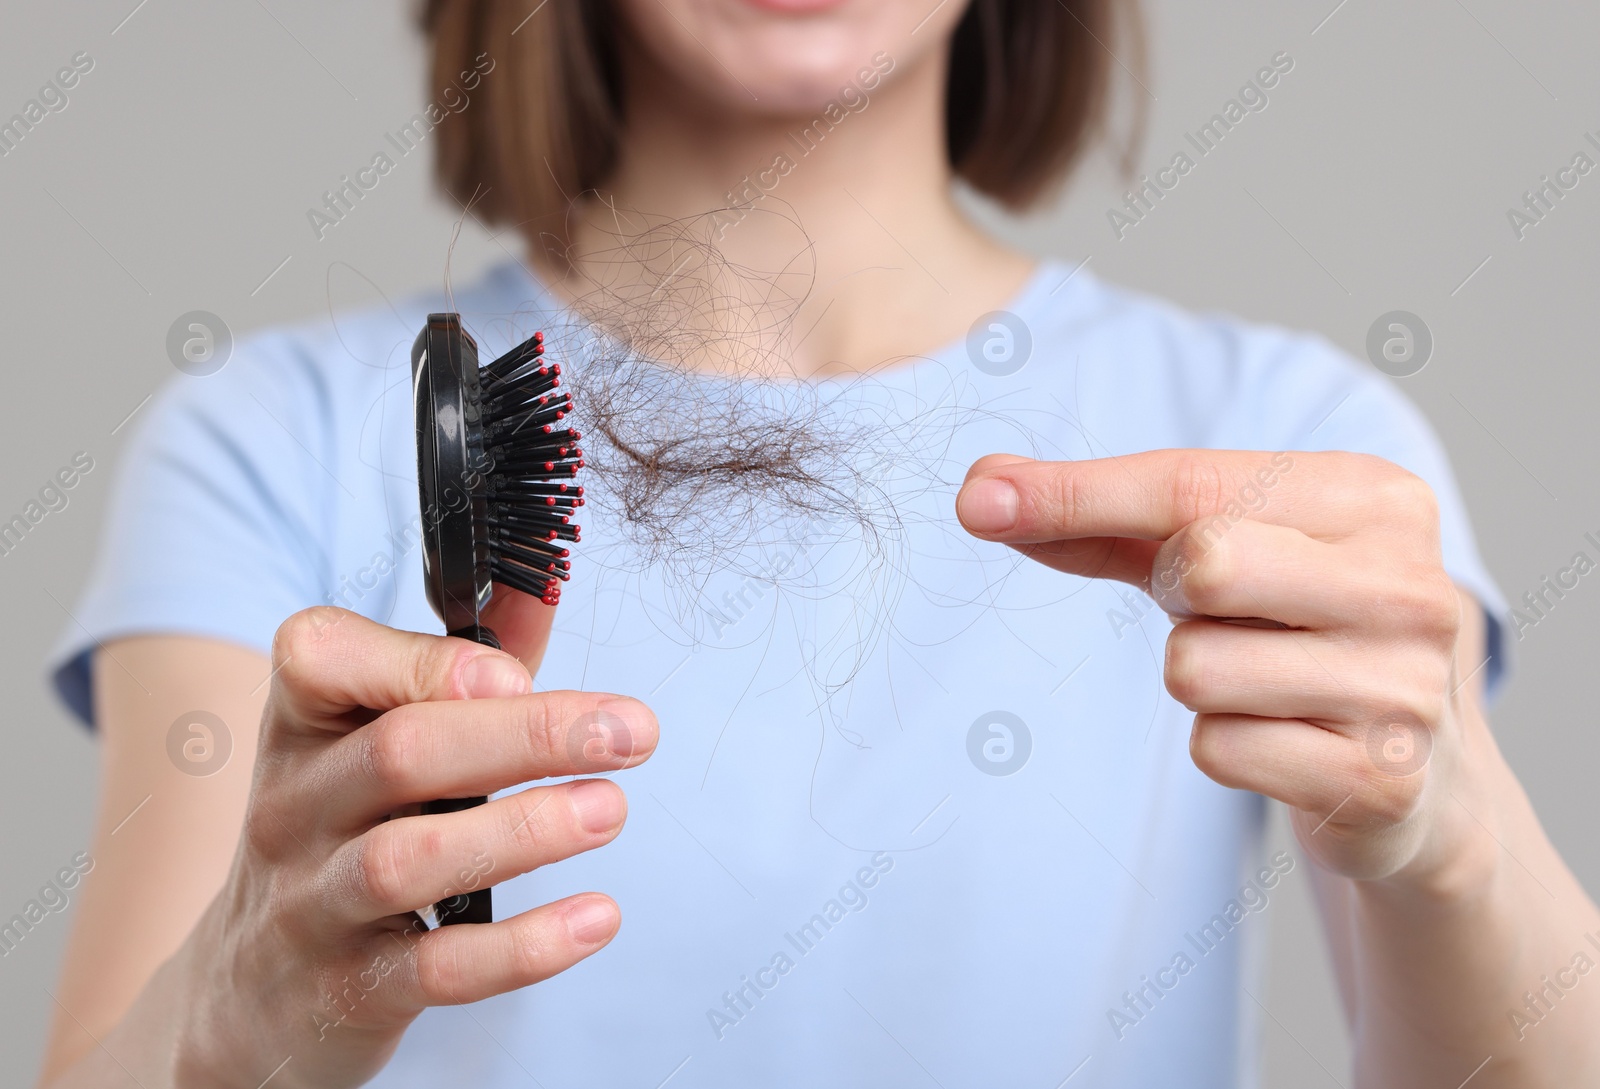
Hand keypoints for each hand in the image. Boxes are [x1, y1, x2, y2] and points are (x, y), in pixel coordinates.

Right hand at [165, 598, 655, 1087]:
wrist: (255, 991)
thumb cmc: (345, 833)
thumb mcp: (372, 740)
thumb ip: (459, 665)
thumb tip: (541, 586)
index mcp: (302, 725)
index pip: (326, 658)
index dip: (430, 661)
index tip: (517, 673)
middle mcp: (294, 808)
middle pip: (402, 752)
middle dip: (528, 735)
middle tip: (628, 733)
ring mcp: (313, 904)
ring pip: (408, 859)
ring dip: (524, 832)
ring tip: (610, 810)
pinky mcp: (348, 991)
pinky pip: (436, 968)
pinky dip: (524, 946)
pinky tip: (595, 917)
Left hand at [955, 450, 1487, 886]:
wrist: (1422, 774)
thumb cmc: (1293, 627)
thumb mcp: (1218, 551)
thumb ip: (1104, 517)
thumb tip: (982, 486)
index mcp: (1375, 497)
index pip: (1191, 484)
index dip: (1073, 493)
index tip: (978, 499)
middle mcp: (1408, 584)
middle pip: (1197, 564)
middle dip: (1174, 594)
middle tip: (1225, 613)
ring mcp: (1402, 688)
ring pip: (1192, 669)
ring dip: (1198, 678)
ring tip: (1264, 680)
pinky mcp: (1378, 781)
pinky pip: (1216, 749)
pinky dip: (1224, 747)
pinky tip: (1285, 740)